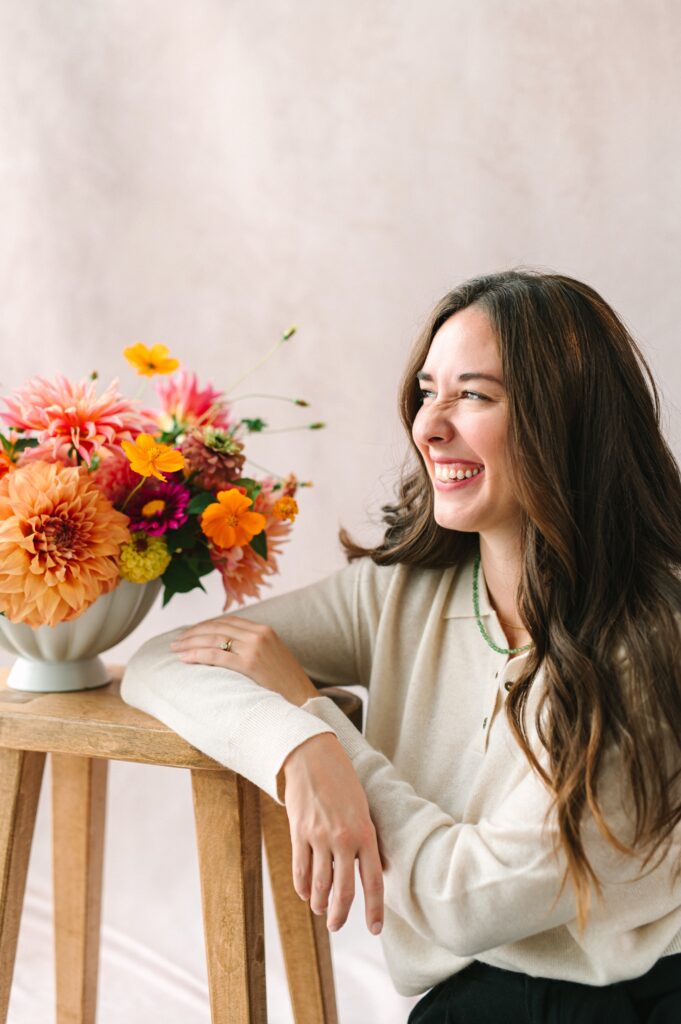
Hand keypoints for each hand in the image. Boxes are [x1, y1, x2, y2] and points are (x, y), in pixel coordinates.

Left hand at [169, 615, 318, 705]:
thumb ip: (254, 649)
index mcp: (265, 630)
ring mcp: (255, 647)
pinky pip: (217, 655)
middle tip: (177, 641)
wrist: (304, 701)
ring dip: (191, 642)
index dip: (206, 625)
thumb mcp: (272, 658)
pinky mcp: (250, 663)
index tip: (191, 633)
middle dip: (194, 633)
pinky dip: (198, 655)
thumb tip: (228, 651)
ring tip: (176, 649)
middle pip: (218, 627)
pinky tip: (185, 659)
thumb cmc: (286, 686)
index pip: (228, 621)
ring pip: (214, 639)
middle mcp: (259, 634)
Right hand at [280, 733, 383, 935]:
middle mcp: (343, 838)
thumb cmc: (342, 781)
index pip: (373, 880)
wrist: (312, 756)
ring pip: (319, 884)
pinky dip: (302, 887)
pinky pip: (300, 869)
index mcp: (365, 833)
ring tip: (320, 910)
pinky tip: (305, 893)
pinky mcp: (298, 832)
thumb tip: (367, 870)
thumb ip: (364, 839)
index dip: (374, 909)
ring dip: (319, 903)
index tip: (375, 928)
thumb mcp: (362, 808)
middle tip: (337, 926)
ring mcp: (319, 836)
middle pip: (343, 890)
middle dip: (340, 915)